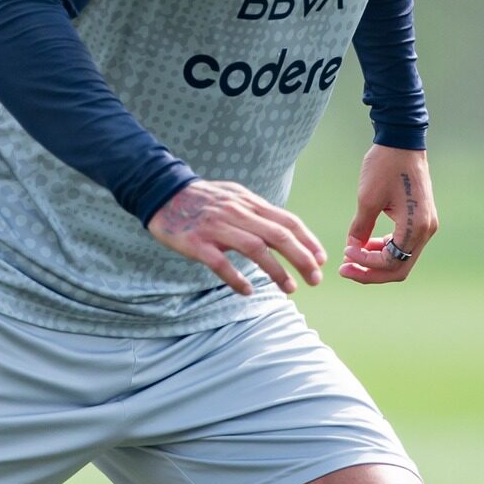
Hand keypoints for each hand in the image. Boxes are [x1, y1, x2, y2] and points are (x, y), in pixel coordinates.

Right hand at [148, 179, 325, 296]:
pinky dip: (236, 278)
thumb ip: (258, 212)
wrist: (162, 192)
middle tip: (315, 280)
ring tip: (290, 289)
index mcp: (249, 203)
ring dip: (276, 271)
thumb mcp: (235, 196)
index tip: (321, 260)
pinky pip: (220, 263)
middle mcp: (237, 213)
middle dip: (302, 259)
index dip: (308, 241)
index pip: (287, 221)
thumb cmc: (203, 199)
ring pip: (255, 249)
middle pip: (278, 235)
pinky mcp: (196, 242)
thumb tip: (286, 229)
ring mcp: (216, 227)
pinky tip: (248, 291)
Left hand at [340, 146, 437, 284]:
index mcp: (416, 227)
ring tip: (352, 256)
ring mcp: (426, 225)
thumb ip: (360, 228)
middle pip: (399, 268)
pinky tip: (365, 245)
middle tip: (345, 270)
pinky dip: (385, 250)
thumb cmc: (385, 166)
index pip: (391, 262)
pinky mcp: (421, 219)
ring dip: (377, 262)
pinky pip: (403, 245)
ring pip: (401, 259)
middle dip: (371, 272)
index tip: (344, 254)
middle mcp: (426, 230)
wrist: (402, 141)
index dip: (365, 264)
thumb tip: (352, 249)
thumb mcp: (367, 199)